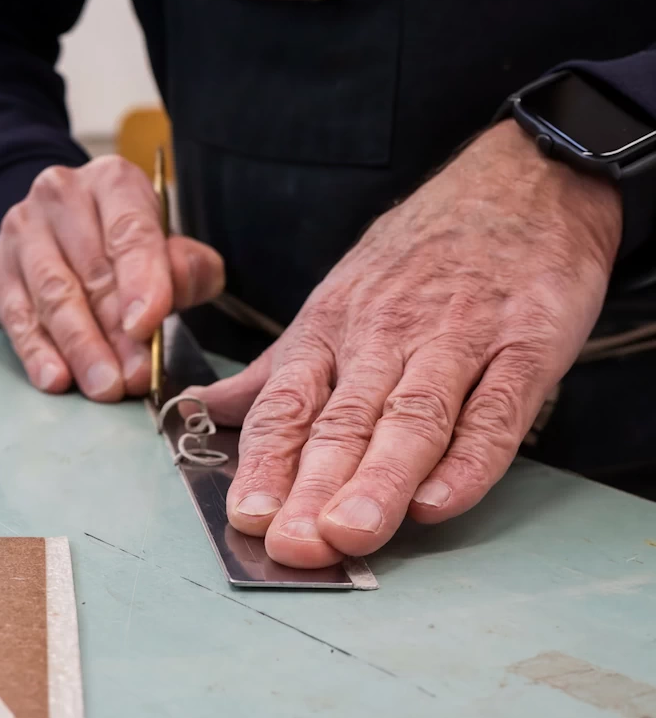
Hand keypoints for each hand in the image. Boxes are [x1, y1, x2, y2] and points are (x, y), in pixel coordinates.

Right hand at [0, 156, 224, 400]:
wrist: (60, 228)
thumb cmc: (124, 242)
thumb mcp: (167, 243)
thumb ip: (185, 267)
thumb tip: (175, 292)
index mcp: (112, 182)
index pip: (129, 230)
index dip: (141, 280)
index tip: (146, 325)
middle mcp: (62, 196)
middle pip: (92, 271)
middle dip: (116, 332)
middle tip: (135, 376)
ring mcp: (24, 231)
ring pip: (53, 295)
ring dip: (80, 347)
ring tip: (103, 387)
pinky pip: (18, 315)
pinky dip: (37, 351)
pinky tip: (55, 377)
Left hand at [189, 121, 622, 567]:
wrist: (518, 184)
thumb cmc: (414, 257)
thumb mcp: (332, 301)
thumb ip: (276, 370)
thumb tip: (205, 410)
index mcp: (329, 330)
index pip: (288, 405)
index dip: (265, 462)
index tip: (245, 514)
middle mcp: (384, 336)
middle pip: (343, 422)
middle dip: (313, 486)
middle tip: (292, 545)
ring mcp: (456, 340)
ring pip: (412, 418)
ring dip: (380, 479)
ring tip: (352, 534)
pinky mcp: (526, 345)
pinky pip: (496, 408)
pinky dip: (472, 457)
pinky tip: (442, 498)